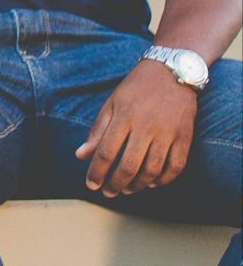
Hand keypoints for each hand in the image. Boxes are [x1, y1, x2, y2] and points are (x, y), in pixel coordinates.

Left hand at [74, 59, 195, 196]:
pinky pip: (176, 166)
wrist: (172, 72)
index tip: (91, 184)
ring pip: (152, 169)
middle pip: (128, 165)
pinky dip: (164, 179)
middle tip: (109, 192)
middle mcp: (146, 127)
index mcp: (124, 117)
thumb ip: (97, 131)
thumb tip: (80, 155)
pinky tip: (152, 183)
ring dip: (138, 185)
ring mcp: (168, 133)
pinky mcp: (185, 137)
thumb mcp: (111, 104)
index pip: (106, 152)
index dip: (96, 172)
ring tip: (127, 189)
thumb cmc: (136, 89)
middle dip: (115, 184)